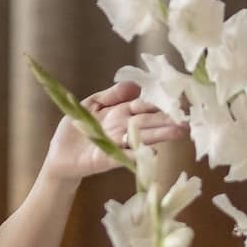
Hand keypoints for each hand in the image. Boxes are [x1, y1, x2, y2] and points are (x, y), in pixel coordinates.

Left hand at [40, 81, 186, 181]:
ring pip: (142, 138)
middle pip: (148, 123)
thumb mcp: (91, 104)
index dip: (159, 104)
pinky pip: (123, 156)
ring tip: (179, 132)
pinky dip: (137, 155)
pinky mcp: (106, 159)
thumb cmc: (76, 129)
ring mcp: (117, 145)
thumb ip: (111, 95)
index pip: (143, 107)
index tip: (179, 102)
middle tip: (187, 120)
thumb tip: (136, 86)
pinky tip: (152, 154)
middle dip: (167, 121)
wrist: (59, 155)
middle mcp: (123, 129)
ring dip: (160, 135)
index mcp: (120, 114)